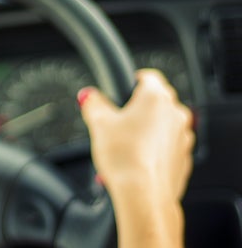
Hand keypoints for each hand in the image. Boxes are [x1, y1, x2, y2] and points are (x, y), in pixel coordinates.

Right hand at [79, 69, 194, 247]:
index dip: (132, 79)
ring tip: (121, 146)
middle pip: (155, 102)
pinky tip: (132, 162)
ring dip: (144, 131)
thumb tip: (88, 96)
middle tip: (115, 121)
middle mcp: (175, 115)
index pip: (148, 75)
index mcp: (156, 98)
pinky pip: (165, 148)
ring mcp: (182, 138)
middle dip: (135, 109)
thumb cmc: (126, 158)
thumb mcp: (98, 123)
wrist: (143, 195)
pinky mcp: (183, 160)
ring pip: (161, 126)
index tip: (122, 89)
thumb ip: (93, 103)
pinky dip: (151, 151)